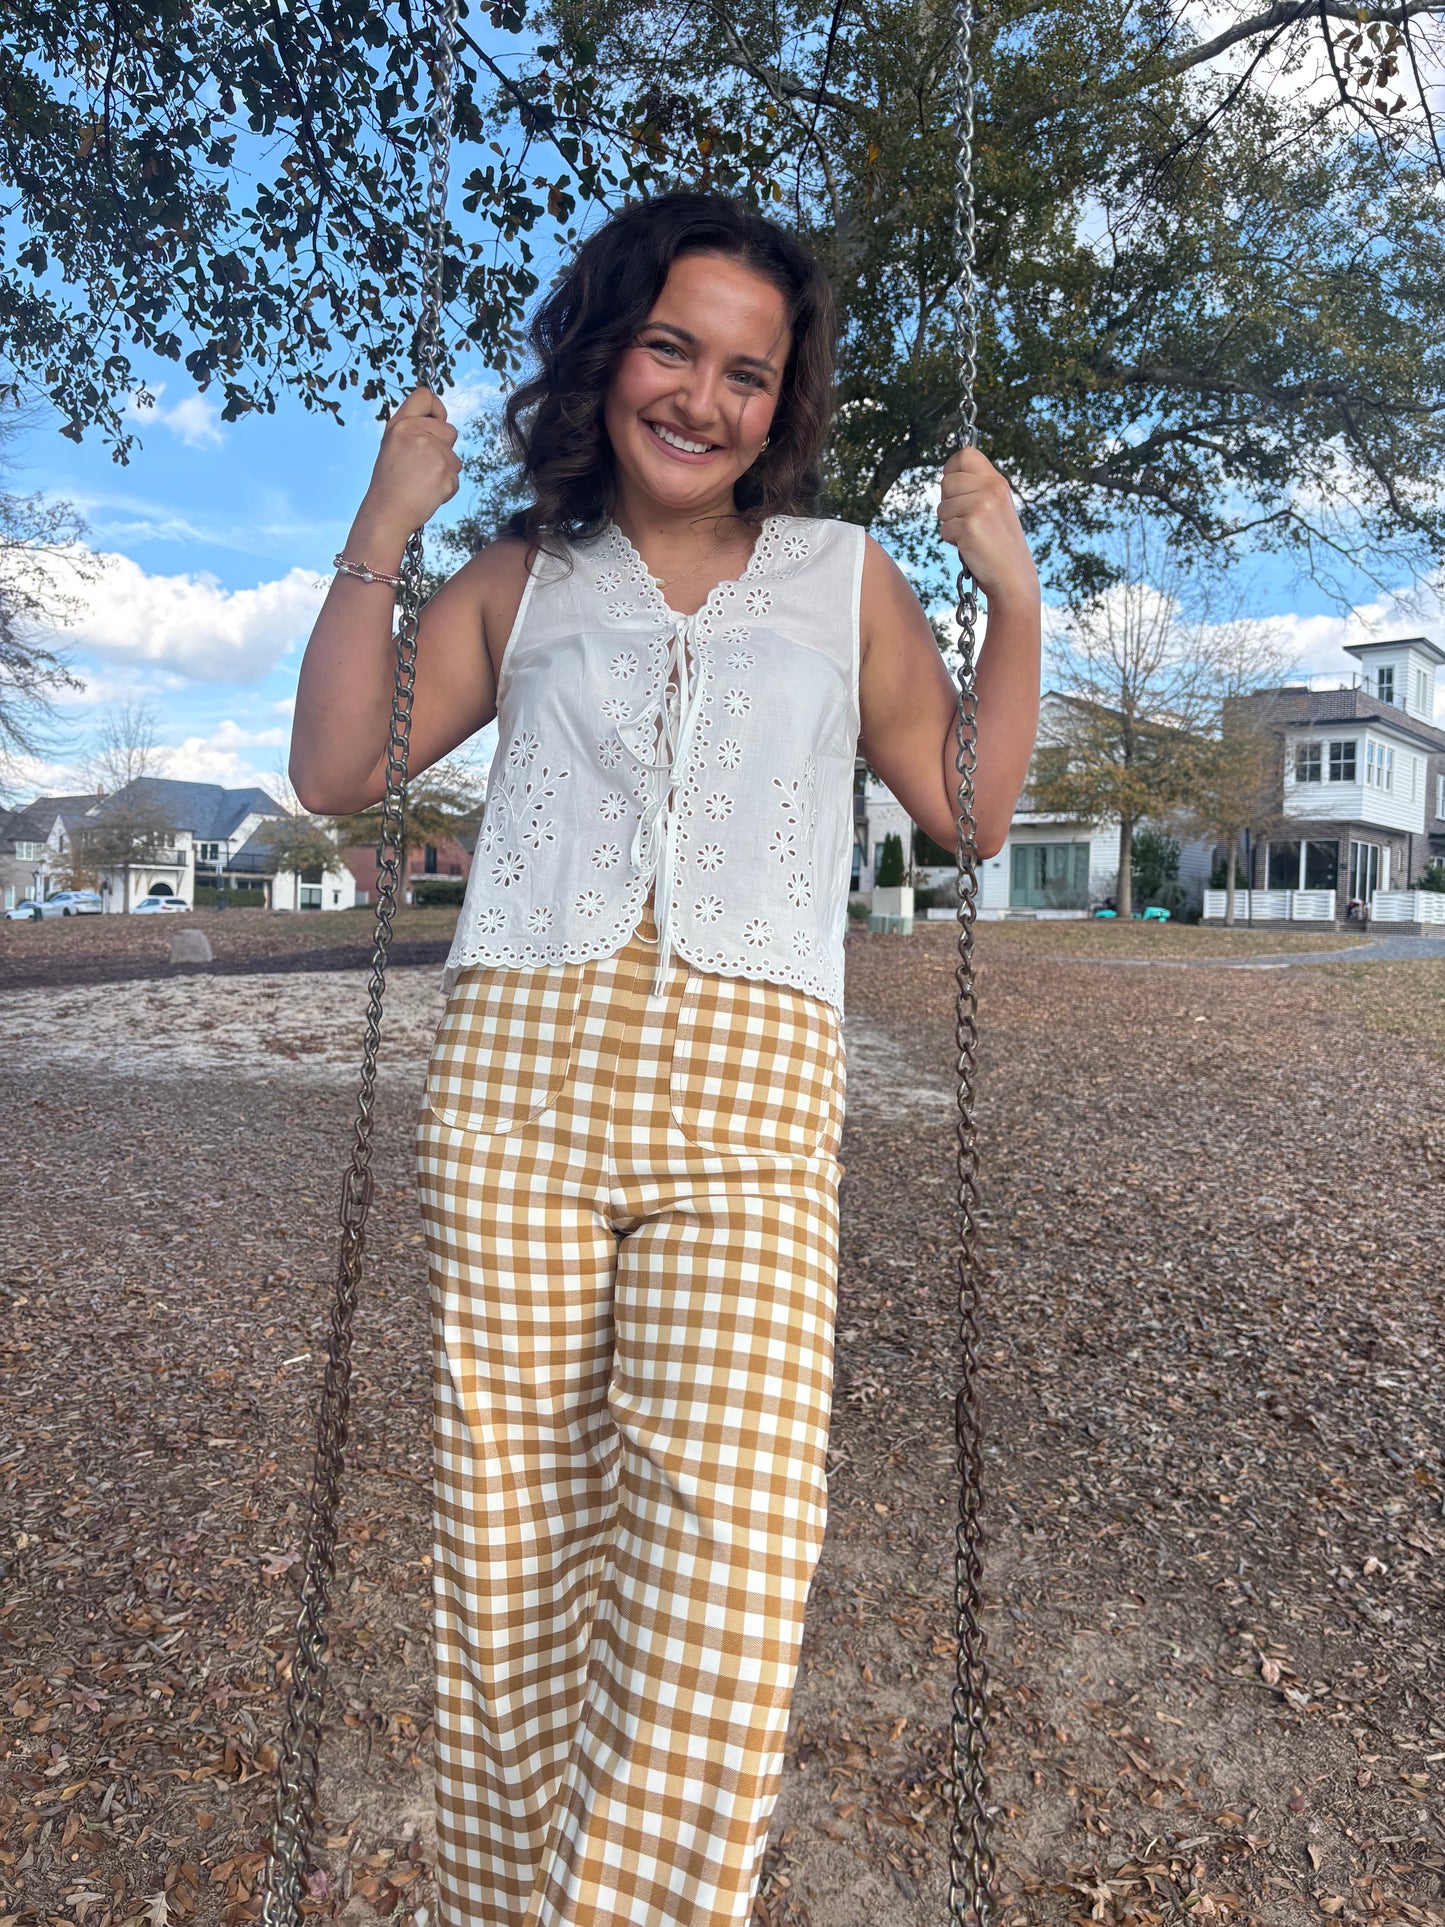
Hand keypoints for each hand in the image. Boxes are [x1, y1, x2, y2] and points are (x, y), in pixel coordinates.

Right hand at [358, 386, 461, 539]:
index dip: (437, 409)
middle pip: (450, 430)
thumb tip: (441, 422)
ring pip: (455, 457)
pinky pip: (456, 478)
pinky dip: (446, 488)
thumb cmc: (390, 484)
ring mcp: (432, 451)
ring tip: (422, 482)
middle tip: (423, 466)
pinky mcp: (445, 471)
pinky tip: (427, 493)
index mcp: (400, 424)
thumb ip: (414, 431)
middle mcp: (415, 433)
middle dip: (444, 448)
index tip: (435, 422)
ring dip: (445, 471)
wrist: (387, 513)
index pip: (425, 395)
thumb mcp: (393, 447)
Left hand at [936, 446, 1037, 603]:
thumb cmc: (998, 544)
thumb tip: (946, 477)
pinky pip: (943, 528)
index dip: (951, 468)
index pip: (966, 454)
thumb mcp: (995, 506)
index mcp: (997, 482)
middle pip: (947, 481)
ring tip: (971, 534)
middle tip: (965, 519)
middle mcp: (991, 489)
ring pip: (942, 507)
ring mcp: (980, 506)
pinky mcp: (969, 526)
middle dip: (948, 502)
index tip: (953, 486)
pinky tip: (970, 546)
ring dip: (949, 524)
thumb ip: (977, 489)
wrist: (1013, 576)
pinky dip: (952, 540)